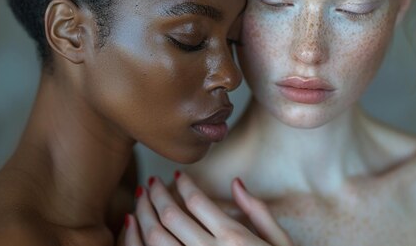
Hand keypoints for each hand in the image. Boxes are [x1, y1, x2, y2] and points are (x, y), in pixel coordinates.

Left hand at [123, 171, 292, 245]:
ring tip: (141, 202)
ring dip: (143, 216)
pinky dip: (138, 242)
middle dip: (156, 195)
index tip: (176, 176)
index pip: (196, 201)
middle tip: (151, 183)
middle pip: (170, 216)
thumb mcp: (279, 241)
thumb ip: (257, 211)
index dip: (183, 184)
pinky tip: (135, 230)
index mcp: (233, 237)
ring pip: (156, 238)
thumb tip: (236, 183)